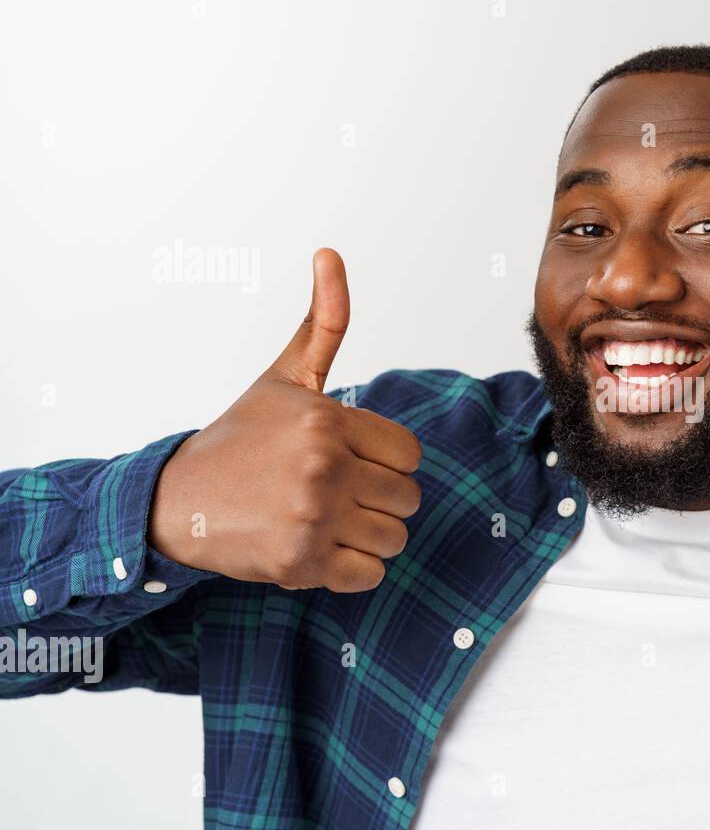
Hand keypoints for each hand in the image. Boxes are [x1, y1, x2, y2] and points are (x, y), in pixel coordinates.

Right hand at [148, 249, 422, 591]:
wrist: (178, 501)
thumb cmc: (241, 438)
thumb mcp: (285, 376)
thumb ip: (324, 322)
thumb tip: (330, 254)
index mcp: (328, 420)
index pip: (410, 456)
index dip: (384, 463)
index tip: (349, 461)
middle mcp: (323, 467)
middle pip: (408, 499)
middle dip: (378, 501)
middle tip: (332, 494)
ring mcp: (312, 517)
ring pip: (394, 539)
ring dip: (366, 537)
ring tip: (323, 520)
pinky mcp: (300, 563)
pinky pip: (370, 575)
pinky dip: (349, 570)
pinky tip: (315, 549)